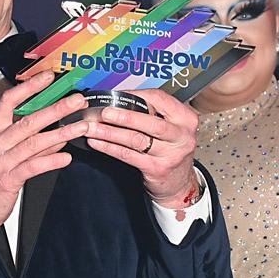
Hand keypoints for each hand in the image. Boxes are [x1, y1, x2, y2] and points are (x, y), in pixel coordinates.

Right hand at [0, 72, 88, 237]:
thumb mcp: (6, 153)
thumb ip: (30, 141)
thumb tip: (57, 131)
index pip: (9, 101)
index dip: (29, 87)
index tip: (49, 77)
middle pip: (28, 119)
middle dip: (56, 108)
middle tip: (76, 101)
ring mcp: (0, 161)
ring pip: (34, 142)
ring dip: (61, 133)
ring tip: (80, 127)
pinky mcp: (7, 180)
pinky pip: (33, 167)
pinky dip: (51, 160)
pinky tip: (66, 157)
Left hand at [83, 89, 199, 208]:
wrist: (180, 182)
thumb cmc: (171, 148)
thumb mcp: (171, 127)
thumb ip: (152, 112)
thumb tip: (119, 99)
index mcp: (185, 118)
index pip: (159, 99)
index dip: (135, 95)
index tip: (115, 95)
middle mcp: (181, 136)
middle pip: (150, 122)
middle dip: (124, 116)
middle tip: (104, 112)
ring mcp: (170, 154)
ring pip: (136, 139)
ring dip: (110, 132)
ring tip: (93, 127)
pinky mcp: (157, 169)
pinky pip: (128, 155)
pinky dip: (109, 147)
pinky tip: (97, 142)